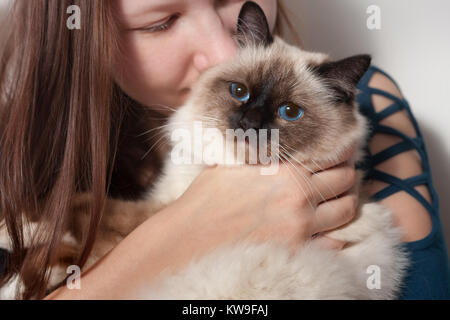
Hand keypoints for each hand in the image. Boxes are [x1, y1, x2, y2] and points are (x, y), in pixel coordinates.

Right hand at [172, 148, 358, 254]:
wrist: (190, 237)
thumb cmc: (206, 199)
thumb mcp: (232, 165)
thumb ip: (259, 155)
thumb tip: (266, 143)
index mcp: (285, 171)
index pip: (332, 155)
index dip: (344, 150)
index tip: (345, 150)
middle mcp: (299, 197)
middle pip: (346, 181)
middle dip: (348, 175)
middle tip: (343, 174)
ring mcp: (301, 227)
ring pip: (347, 211)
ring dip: (347, 202)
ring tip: (339, 199)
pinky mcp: (296, 251)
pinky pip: (334, 242)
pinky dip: (336, 233)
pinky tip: (328, 227)